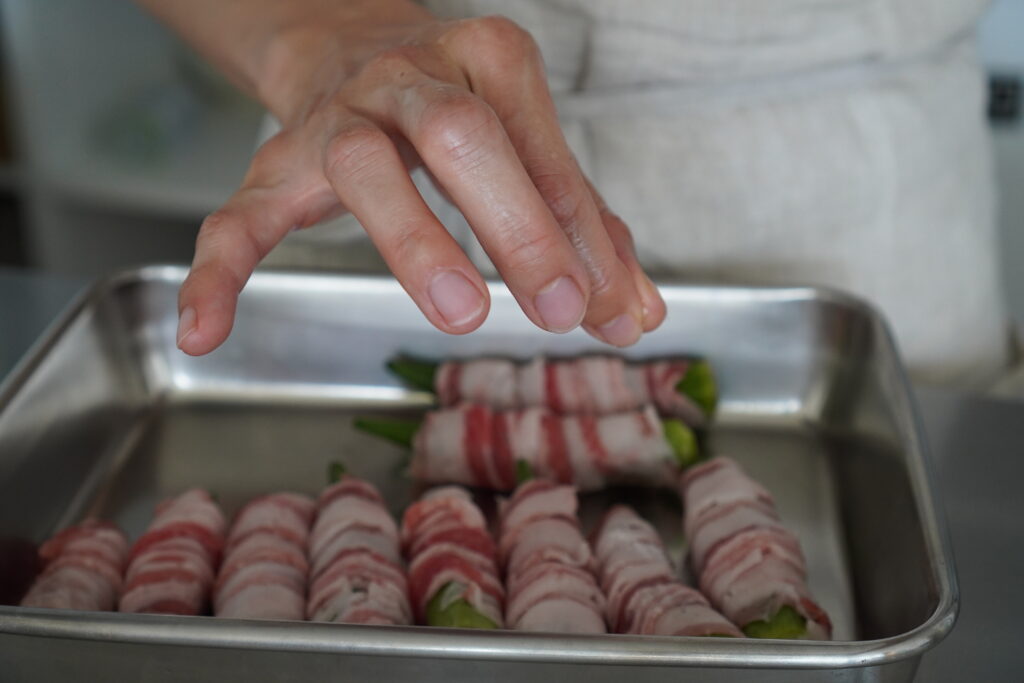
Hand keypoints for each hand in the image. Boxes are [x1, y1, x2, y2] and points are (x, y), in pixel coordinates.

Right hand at [169, 2, 665, 353]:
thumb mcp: (526, 146)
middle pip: (460, 135)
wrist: (352, 46)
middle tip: (557, 307)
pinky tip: (204, 332)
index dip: (581, 234)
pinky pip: (238, 215)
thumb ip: (581, 227)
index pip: (543, 154)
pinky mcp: (277, 163)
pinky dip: (218, 273)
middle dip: (515, 221)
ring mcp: (337, 116)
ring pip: (362, 165)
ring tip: (460, 314)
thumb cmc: (458, 110)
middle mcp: (410, 77)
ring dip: (414, 242)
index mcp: (487, 63)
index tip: (607, 310)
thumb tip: (635, 318)